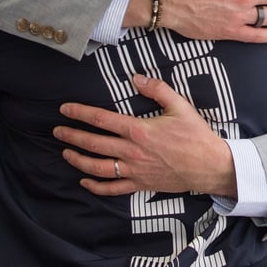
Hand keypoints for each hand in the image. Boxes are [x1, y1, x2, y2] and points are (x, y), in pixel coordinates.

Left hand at [53, 74, 236, 197]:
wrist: (209, 166)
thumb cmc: (196, 136)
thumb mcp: (180, 106)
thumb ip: (157, 89)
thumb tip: (136, 78)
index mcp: (138, 130)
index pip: (101, 120)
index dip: (80, 112)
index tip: (65, 109)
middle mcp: (131, 151)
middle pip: (92, 143)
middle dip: (71, 136)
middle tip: (57, 131)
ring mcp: (134, 170)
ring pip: (97, 167)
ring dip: (78, 160)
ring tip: (66, 153)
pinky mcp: (140, 184)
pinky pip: (112, 188)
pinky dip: (95, 187)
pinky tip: (84, 182)